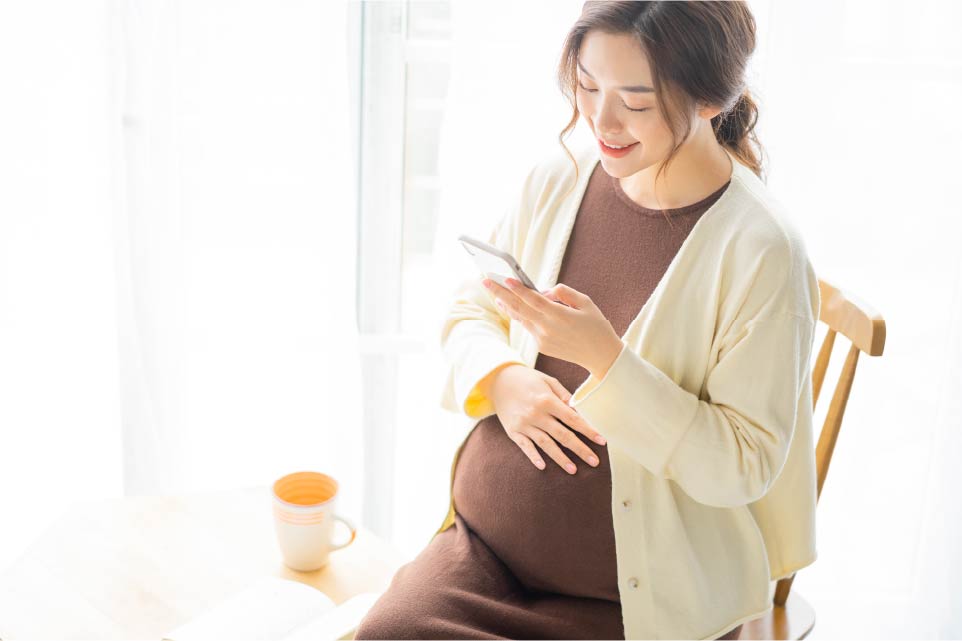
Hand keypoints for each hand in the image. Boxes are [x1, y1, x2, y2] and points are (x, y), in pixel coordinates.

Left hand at [482, 277, 622, 378]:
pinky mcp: (542, 346)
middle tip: (486, 281)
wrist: (601, 357)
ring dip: (506, 304)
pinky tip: (510, 306)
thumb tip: (544, 292)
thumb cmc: (596, 326)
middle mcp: (548, 329)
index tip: (505, 279)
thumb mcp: (586, 303)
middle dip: (501, 294)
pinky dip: (519, 315)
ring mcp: (543, 339)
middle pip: (519, 308)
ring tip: (493, 292)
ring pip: (520, 318)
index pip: (534, 300)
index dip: (518, 289)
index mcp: (560, 316)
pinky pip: (528, 326)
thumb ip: (564, 293)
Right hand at [483, 363, 607, 473]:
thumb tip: (578, 410)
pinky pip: (524, 446)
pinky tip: (543, 467)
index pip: (572, 419)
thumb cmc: (527, 379)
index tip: (601, 442)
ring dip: (560, 458)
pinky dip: (533, 456)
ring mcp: (524, 423)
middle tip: (594, 462)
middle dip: (580, 449)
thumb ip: (563, 394)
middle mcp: (536, 413)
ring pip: (545, 444)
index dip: (588, 431)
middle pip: (562, 435)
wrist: (498, 379)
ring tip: (573, 470)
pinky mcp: (512, 431)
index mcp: (547, 400)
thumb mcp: (547, 380)